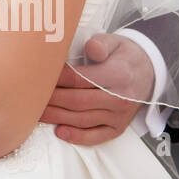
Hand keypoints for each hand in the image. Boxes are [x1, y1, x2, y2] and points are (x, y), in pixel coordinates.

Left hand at [38, 33, 154, 145]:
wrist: (148, 71)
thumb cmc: (123, 55)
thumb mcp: (115, 42)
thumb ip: (100, 43)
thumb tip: (90, 48)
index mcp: (118, 75)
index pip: (80, 78)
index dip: (57, 78)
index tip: (39, 75)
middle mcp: (120, 98)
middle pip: (77, 101)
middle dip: (51, 99)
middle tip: (30, 96)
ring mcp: (119, 116)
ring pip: (82, 119)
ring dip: (57, 117)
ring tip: (36, 112)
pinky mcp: (118, 128)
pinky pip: (96, 137)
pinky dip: (77, 137)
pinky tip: (59, 131)